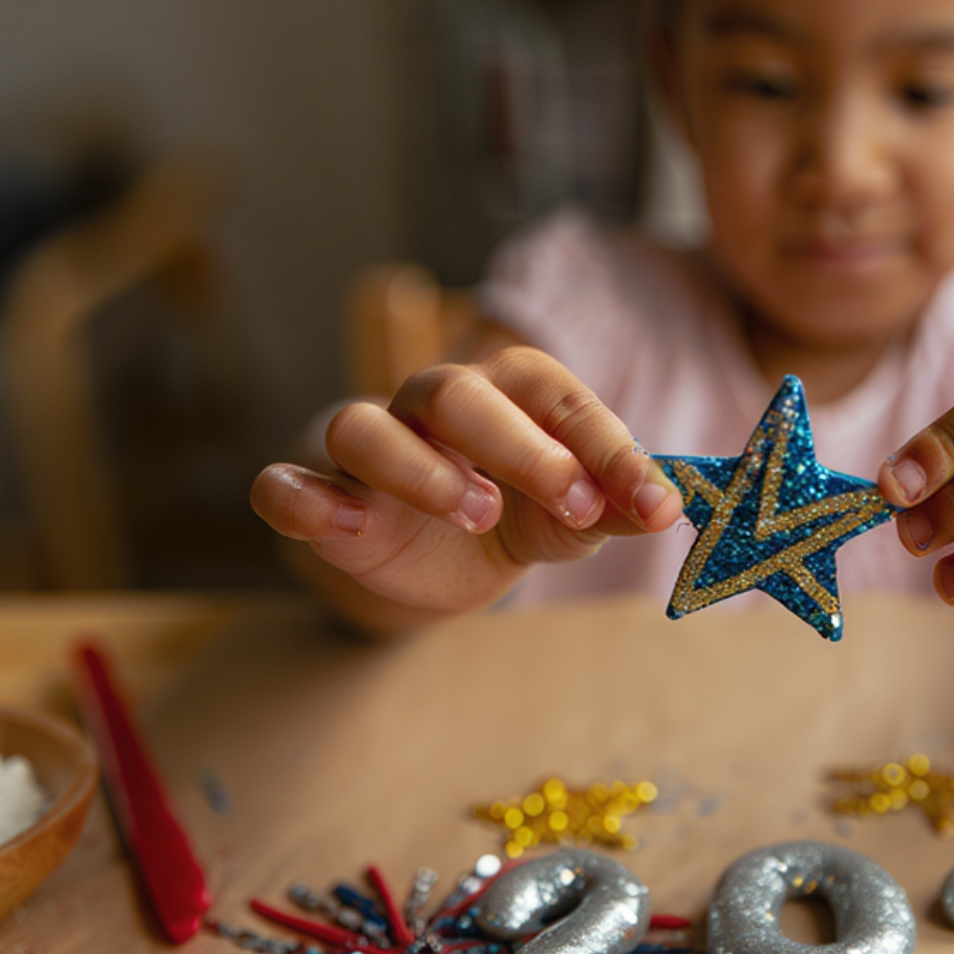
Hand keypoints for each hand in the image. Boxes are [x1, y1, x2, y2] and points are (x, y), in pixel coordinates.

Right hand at [251, 346, 682, 612]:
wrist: (440, 560)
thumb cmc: (517, 512)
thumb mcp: (576, 517)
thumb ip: (619, 507)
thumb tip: (669, 506)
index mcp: (508, 393)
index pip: (556, 396)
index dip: (606, 446)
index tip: (649, 502)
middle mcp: (431, 405)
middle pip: (454, 393)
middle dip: (518, 445)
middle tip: (570, 501)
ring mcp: (366, 448)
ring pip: (362, 426)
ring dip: (418, 468)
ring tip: (476, 515)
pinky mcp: (317, 496)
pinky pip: (283, 484)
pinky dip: (306, 499)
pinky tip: (347, 524)